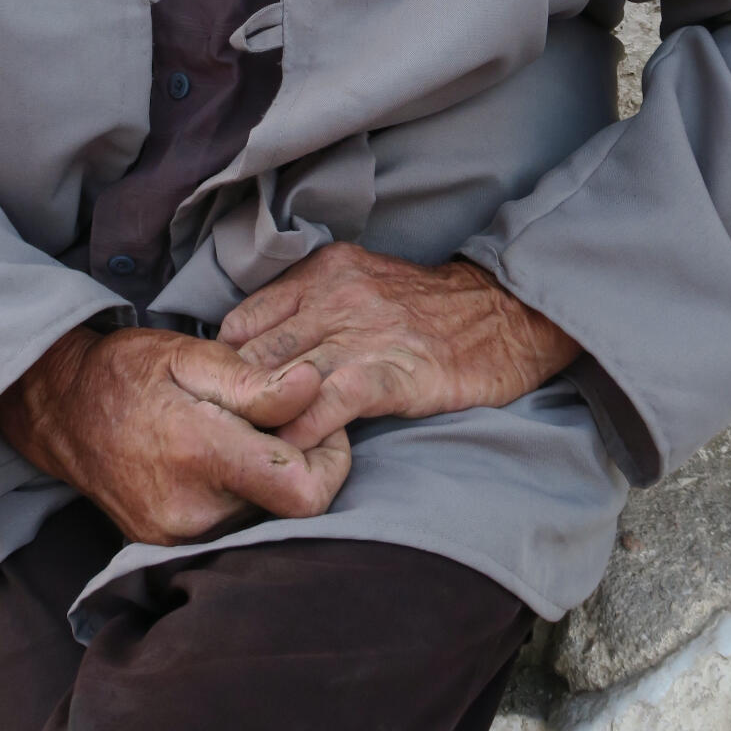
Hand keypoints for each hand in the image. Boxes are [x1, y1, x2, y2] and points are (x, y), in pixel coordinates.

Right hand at [0, 325, 350, 546]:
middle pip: (292, 507)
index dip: (331, 459)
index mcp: (200, 456)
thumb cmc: (126, 372)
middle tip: (278, 418)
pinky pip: (235, 525)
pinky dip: (243, 493)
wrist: (60, 411)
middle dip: (302, 461)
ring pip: (266, 517)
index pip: (307, 493)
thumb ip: (253, 380)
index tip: (317, 422)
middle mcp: (191, 512)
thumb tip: (312, 387)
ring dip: (271, 479)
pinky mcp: (169, 547)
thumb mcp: (189, 356)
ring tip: (242, 433)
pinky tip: (222, 458)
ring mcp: (178, 538)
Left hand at [218, 243, 580, 451]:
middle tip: (222, 440)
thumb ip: (311, 308)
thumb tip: (257, 353)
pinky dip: (303, 430)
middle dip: (234, 400)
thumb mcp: (361, 282)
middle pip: (253, 356)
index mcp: (321, 273)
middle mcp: (334, 297)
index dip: (227, 368)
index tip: (226, 401)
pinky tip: (291, 454)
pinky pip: (329, 403)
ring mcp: (362, 335)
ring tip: (246, 457)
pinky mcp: (392, 372)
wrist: (508, 313)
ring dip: (260, 423)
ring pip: (282, 380)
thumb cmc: (430, 309)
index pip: (242, 323)